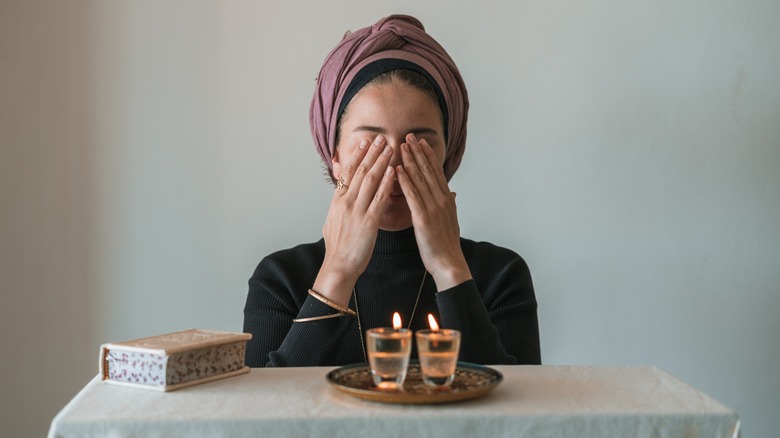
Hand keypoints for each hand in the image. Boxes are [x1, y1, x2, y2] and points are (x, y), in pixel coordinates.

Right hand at [313, 135, 395, 306]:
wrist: (338, 266)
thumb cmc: (338, 247)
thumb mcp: (332, 221)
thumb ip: (338, 206)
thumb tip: (339, 195)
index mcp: (338, 201)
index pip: (348, 172)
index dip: (357, 155)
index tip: (365, 142)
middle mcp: (346, 202)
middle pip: (360, 171)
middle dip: (372, 153)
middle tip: (381, 138)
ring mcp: (356, 211)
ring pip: (370, 181)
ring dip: (381, 162)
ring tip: (390, 148)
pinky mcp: (368, 222)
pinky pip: (379, 199)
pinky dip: (387, 184)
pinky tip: (394, 172)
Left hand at [396, 134, 471, 290]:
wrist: (448, 263)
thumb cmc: (445, 245)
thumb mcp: (451, 221)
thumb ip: (449, 205)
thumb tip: (452, 193)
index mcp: (447, 200)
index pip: (436, 173)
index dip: (428, 156)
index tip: (421, 143)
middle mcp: (441, 200)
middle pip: (428, 171)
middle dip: (418, 152)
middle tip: (409, 136)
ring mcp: (433, 207)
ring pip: (420, 179)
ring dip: (410, 161)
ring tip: (401, 146)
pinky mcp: (423, 217)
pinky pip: (413, 195)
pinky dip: (405, 181)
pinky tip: (398, 170)